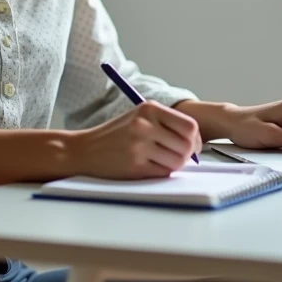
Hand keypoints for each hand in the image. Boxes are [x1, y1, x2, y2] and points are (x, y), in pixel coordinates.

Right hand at [69, 101, 202, 178]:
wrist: (85, 150)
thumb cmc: (116, 135)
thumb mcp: (140, 118)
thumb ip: (166, 124)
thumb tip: (196, 142)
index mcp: (150, 109)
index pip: (190, 126)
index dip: (195, 139)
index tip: (193, 147)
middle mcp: (145, 125)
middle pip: (186, 146)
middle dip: (186, 155)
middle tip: (177, 157)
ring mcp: (139, 145)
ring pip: (177, 162)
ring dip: (173, 165)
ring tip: (161, 161)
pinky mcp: (135, 165)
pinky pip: (163, 172)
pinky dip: (161, 172)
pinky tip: (149, 167)